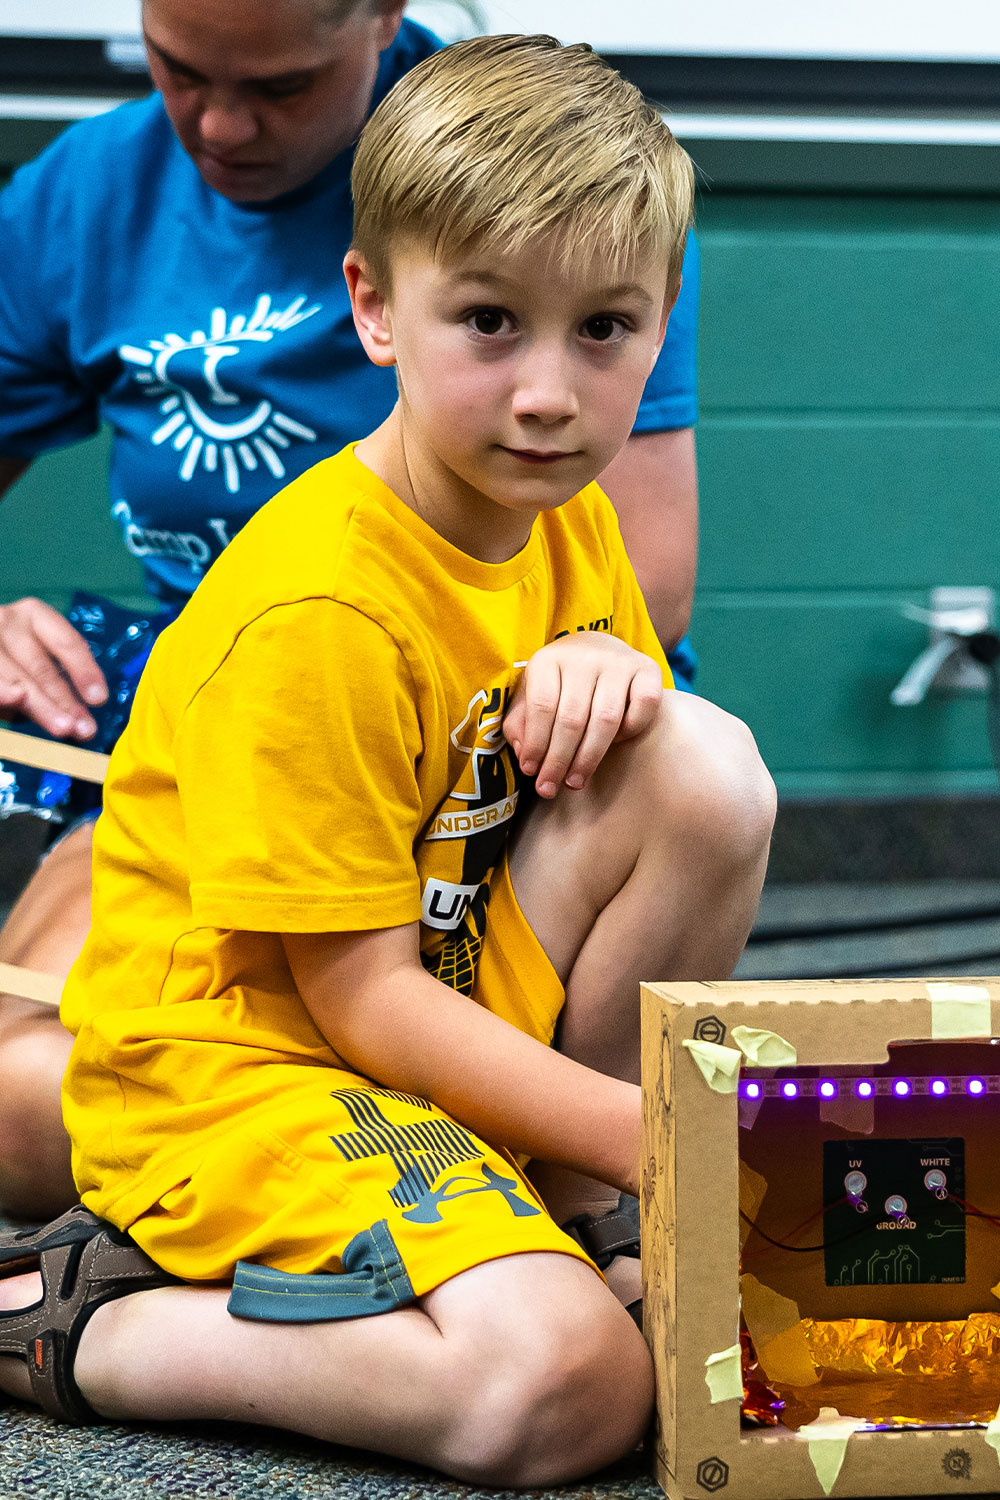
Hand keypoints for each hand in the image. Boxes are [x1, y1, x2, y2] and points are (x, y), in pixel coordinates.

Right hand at [0, 597, 106, 739]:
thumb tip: (80, 720)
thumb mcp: (36, 658)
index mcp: (34, 615)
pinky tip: (13, 703)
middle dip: (64, 701)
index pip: (66, 642)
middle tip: (83, 730)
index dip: (85, 671)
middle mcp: (6, 621)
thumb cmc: (16, 657)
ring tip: (62, 727)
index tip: (100, 699)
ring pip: (16, 679)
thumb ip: (54, 681)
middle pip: (41, 667)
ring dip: (40, 706)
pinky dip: (4, 697)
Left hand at [503, 632, 662, 797]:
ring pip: (606, 719)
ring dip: (589, 758)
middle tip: (550, 788)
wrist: (598, 649)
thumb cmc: (560, 683)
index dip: (536, 743)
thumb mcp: (531, 694)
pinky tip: (614, 744)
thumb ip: (521, 723)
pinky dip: (630, 731)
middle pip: (572, 718)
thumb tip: (525, 756)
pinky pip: (643, 707)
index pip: (542, 706)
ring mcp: (618, 661)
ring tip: (575, 782)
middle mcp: (584, 656)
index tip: (531, 772)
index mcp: (549, 658)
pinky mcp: (648, 669)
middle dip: (559, 760)